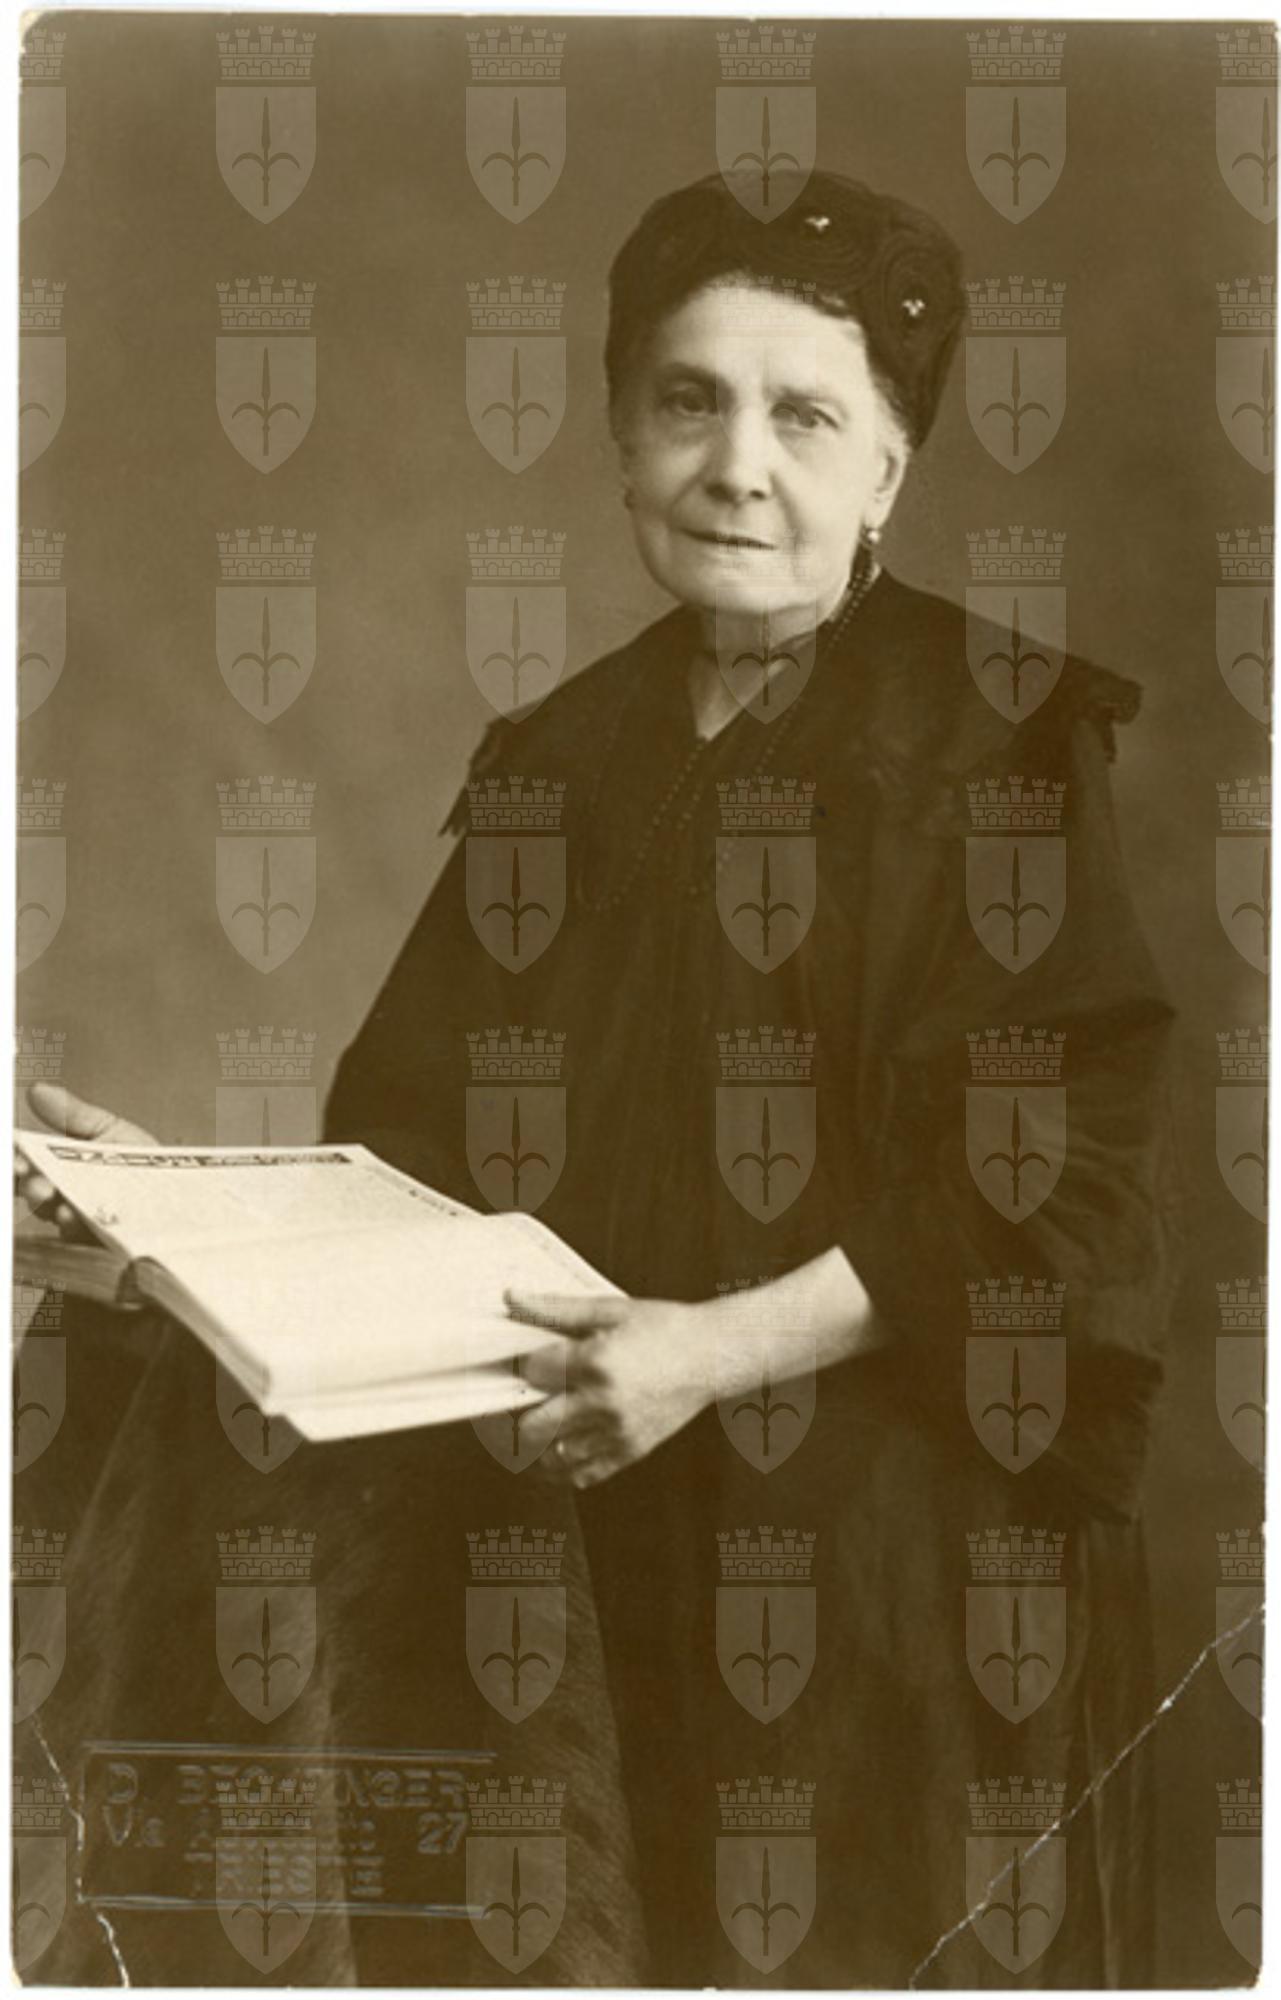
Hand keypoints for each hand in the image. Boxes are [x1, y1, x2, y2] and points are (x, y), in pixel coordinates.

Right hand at [15, 1083, 158, 1240]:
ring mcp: (81, 1224)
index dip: (18, 1162)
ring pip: (57, 1217)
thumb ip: (73, 1115)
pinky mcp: (100, 1245)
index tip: (16, 1157)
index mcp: (60, 1168)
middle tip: (30, 1177)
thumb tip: (39, 1090)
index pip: (28, 1164)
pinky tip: (76, 1217)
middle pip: (36, 1192)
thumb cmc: (143, 1167)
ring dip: (51, 1207)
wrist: (184, 1196)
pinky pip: (86, 1239)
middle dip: (30, 1184)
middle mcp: (65, 1198)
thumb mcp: (109, 1131)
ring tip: (54, 1197)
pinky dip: (78, 1227)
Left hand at [507, 1288, 713, 1488]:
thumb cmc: (666, 1327)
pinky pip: (581, 1476)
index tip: (529, 1362)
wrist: (714, 1355)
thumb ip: (557, 1308)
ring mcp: (617, 1433)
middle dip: (519, 1413)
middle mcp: (604, 1403)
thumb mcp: (611, 1310)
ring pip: (551, 1458)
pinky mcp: (630, 1452)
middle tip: (522, 1400)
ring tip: (535, 1425)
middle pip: (532, 1426)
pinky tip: (555, 1450)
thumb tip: (512, 1298)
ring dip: (537, 1445)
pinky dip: (561, 1468)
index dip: (523, 1366)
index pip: (532, 1374)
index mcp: (597, 1362)